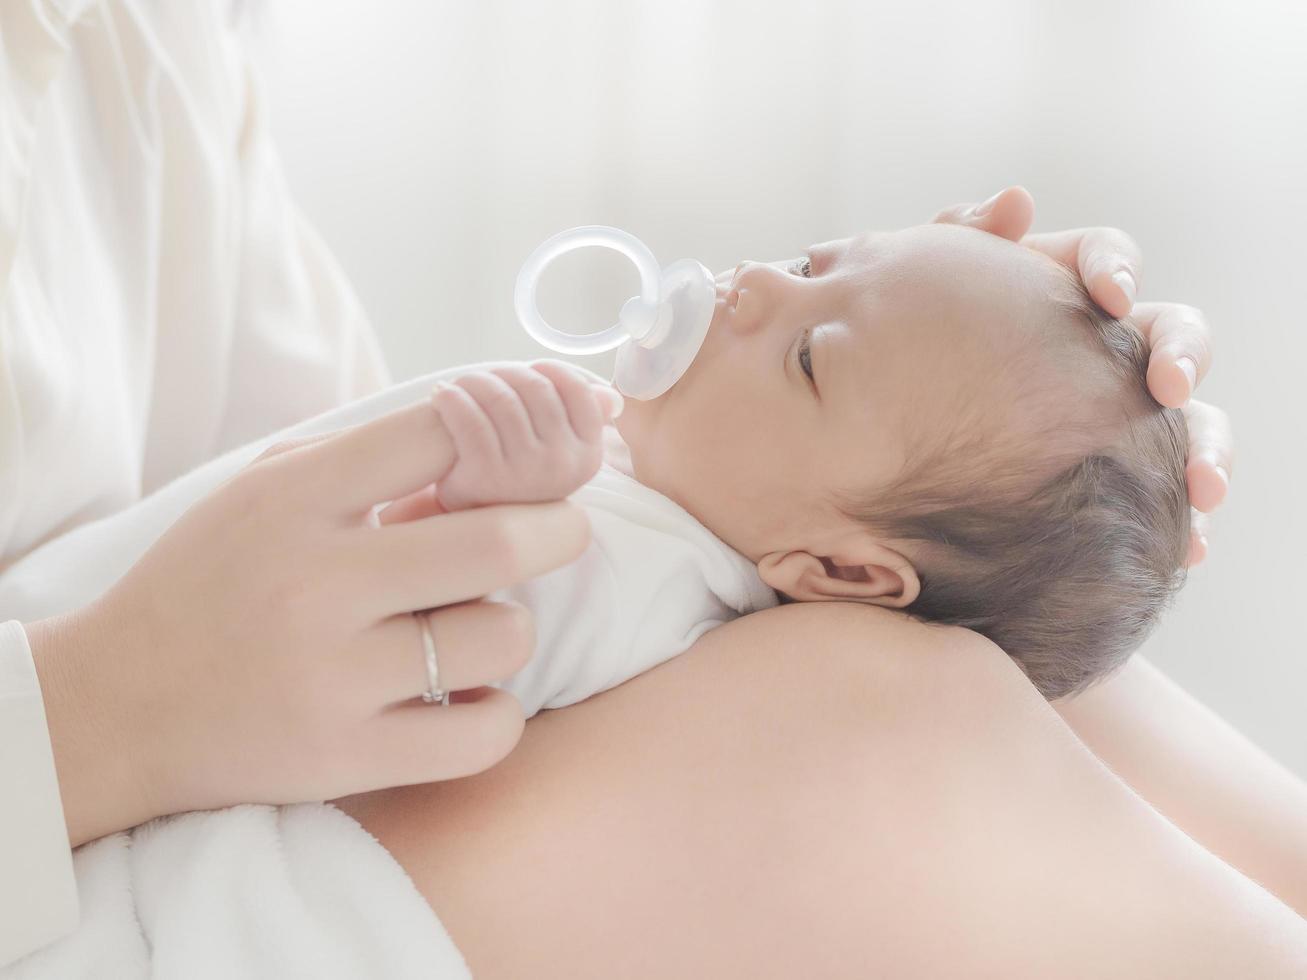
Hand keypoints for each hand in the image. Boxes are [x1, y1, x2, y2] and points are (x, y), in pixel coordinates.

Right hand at [27, 397, 590, 845]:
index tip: (525, 457)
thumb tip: (493, 442)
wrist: (114, 708)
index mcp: (296, 500)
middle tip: (561, 530)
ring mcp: (334, 678)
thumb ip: (366, 462)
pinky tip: (470, 697)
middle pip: (500, 542)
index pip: (441, 436)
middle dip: (559, 529)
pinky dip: (499, 714)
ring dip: (511, 627)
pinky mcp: (345, 758)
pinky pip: (484, 735)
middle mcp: (318, 585)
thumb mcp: (264, 492)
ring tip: (476, 629)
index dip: (506, 433)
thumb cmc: (209, 584)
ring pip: (502, 638)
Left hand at [430, 360, 623, 511]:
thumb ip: (580, 423)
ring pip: (502, 400)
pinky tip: (442, 396)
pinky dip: (452, 401)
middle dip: (504, 374)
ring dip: (474, 383)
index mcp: (587, 456)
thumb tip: (609, 397)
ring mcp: (526, 471)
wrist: (479, 529)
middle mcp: (563, 464)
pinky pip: (470, 421)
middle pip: (535, 389)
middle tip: (483, 377)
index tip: (529, 369)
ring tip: (460, 386)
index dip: (552, 371)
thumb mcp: (559, 458)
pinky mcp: (488, 476)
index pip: (578, 393)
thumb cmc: (520, 481)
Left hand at [933, 186, 1230, 566]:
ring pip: (1187, 420)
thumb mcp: (919, 285)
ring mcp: (1110, 412)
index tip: (1108, 296)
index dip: (1115, 268)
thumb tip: (1016, 201)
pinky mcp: (1109, 475)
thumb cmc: (902, 335)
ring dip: (1206, 448)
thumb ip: (960, 236)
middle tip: (1167, 388)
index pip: (1105, 259)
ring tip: (1204, 492)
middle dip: (1181, 356)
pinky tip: (1189, 551)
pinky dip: (1182, 522)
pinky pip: (1157, 495)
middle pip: (1172, 333)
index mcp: (1054, 288)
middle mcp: (1098, 346)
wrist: (871, 415)